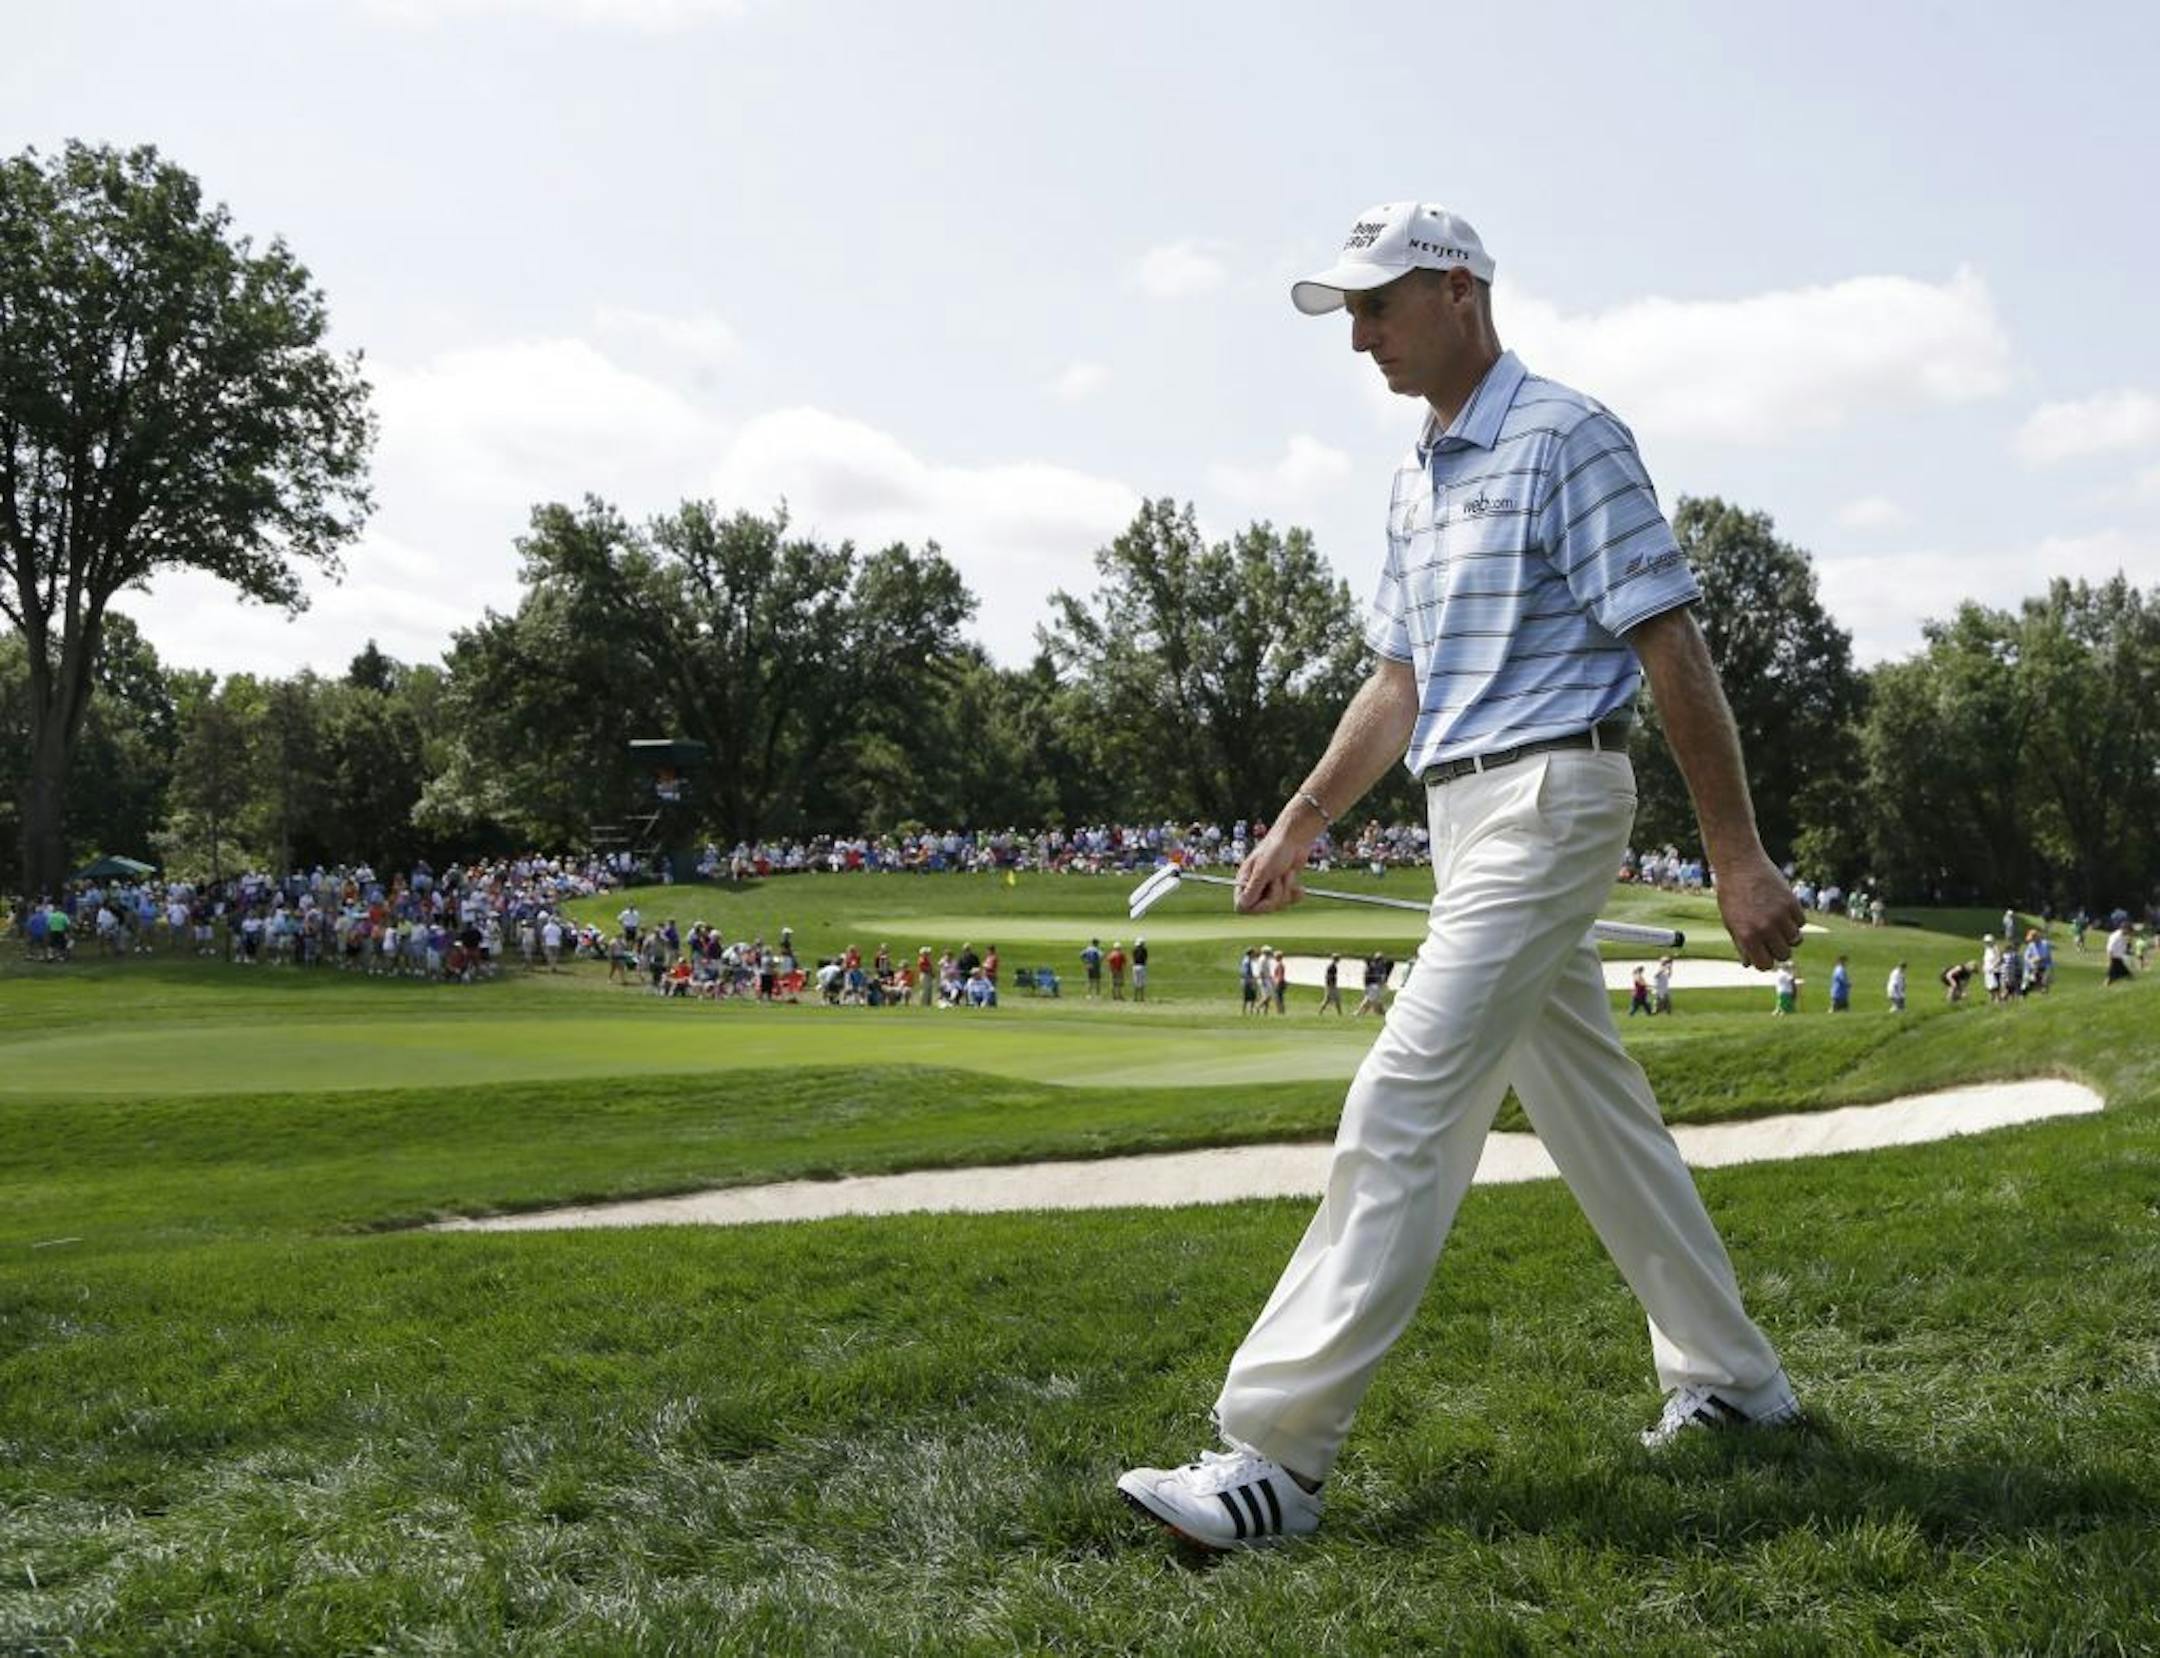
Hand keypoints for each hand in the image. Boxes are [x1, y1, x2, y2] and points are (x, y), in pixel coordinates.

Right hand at [1234, 828, 1309, 913]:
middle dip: (1276, 894)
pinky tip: (1299, 886)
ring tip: (1288, 873)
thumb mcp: (1263, 871)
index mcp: (1244, 882)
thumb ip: (1252, 890)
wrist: (1295, 839)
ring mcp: (1270, 888)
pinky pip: (1289, 901)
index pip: (1242, 906)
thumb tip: (1240, 907)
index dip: (1256, 906)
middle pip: (1263, 909)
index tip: (1265, 895)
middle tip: (1278, 878)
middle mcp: (1255, 887)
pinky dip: (1296, 893)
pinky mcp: (1284, 888)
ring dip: (1287, 889)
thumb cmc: (1275, 850)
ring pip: (1278, 905)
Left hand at [1717, 849, 1805, 970]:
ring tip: (1776, 922)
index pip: (1765, 965)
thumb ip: (1742, 944)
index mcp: (1747, 936)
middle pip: (1784, 955)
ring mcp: (1780, 915)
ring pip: (1795, 940)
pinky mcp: (1792, 902)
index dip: (1765, 961)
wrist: (1740, 864)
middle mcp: (1765, 928)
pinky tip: (1782, 910)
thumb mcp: (1731, 922)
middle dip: (1778, 949)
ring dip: (1788, 935)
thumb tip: (1749, 964)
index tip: (1762, 953)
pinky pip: (1801, 922)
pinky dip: (1794, 920)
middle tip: (1770, 937)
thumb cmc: (1732, 895)